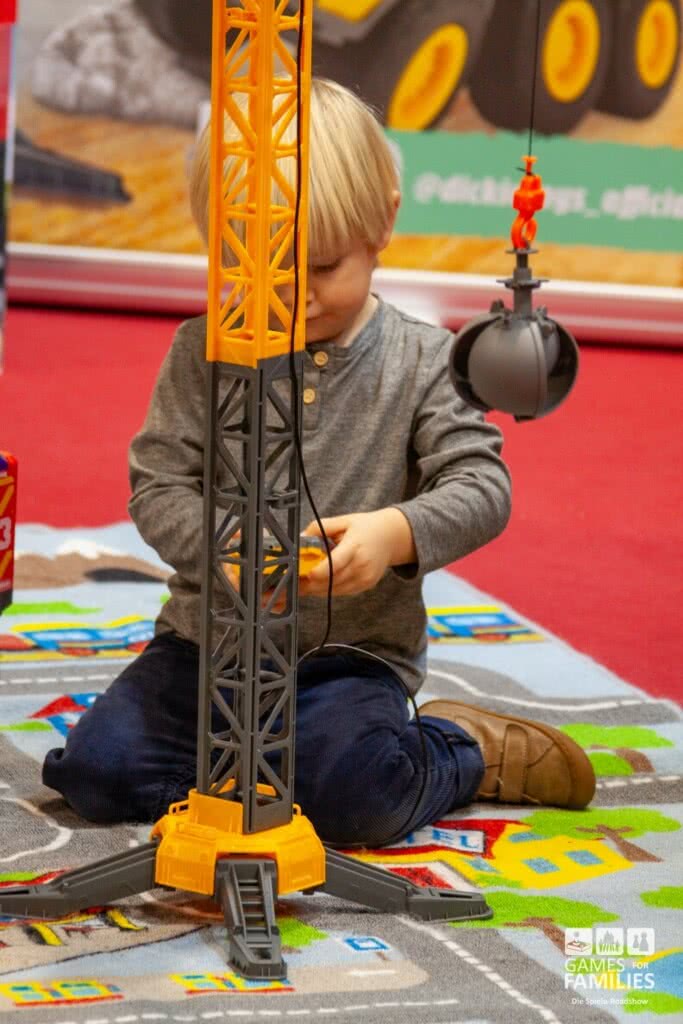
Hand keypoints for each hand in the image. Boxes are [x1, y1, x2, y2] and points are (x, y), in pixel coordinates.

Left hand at [300, 508, 415, 597]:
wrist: (392, 537)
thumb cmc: (366, 528)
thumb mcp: (343, 520)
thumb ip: (320, 527)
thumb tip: (300, 538)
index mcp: (355, 545)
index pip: (336, 563)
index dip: (319, 572)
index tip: (304, 572)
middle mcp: (362, 564)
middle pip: (331, 580)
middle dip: (309, 582)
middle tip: (292, 580)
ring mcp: (365, 578)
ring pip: (333, 589)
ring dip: (315, 588)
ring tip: (300, 582)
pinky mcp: (365, 585)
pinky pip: (340, 591)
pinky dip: (326, 588)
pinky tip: (317, 582)